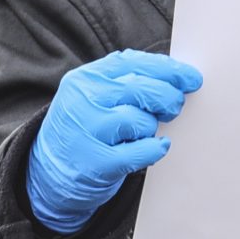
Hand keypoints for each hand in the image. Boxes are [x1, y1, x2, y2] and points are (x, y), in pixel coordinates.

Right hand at [26, 50, 203, 233]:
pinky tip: (155, 147)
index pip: (133, 63)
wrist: (48, 175)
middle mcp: (84, 100)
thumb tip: (175, 76)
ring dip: (152, 128)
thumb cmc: (84, 130)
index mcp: (86, 78)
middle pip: (143, 89)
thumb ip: (125, 81)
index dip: (168, 69)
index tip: (191, 78)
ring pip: (143, 120)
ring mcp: (89, 130)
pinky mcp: (98, 162)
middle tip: (174, 108)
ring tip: (141, 134)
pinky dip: (155, 149)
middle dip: (168, 98)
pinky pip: (143, 150)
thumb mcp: (92, 96)